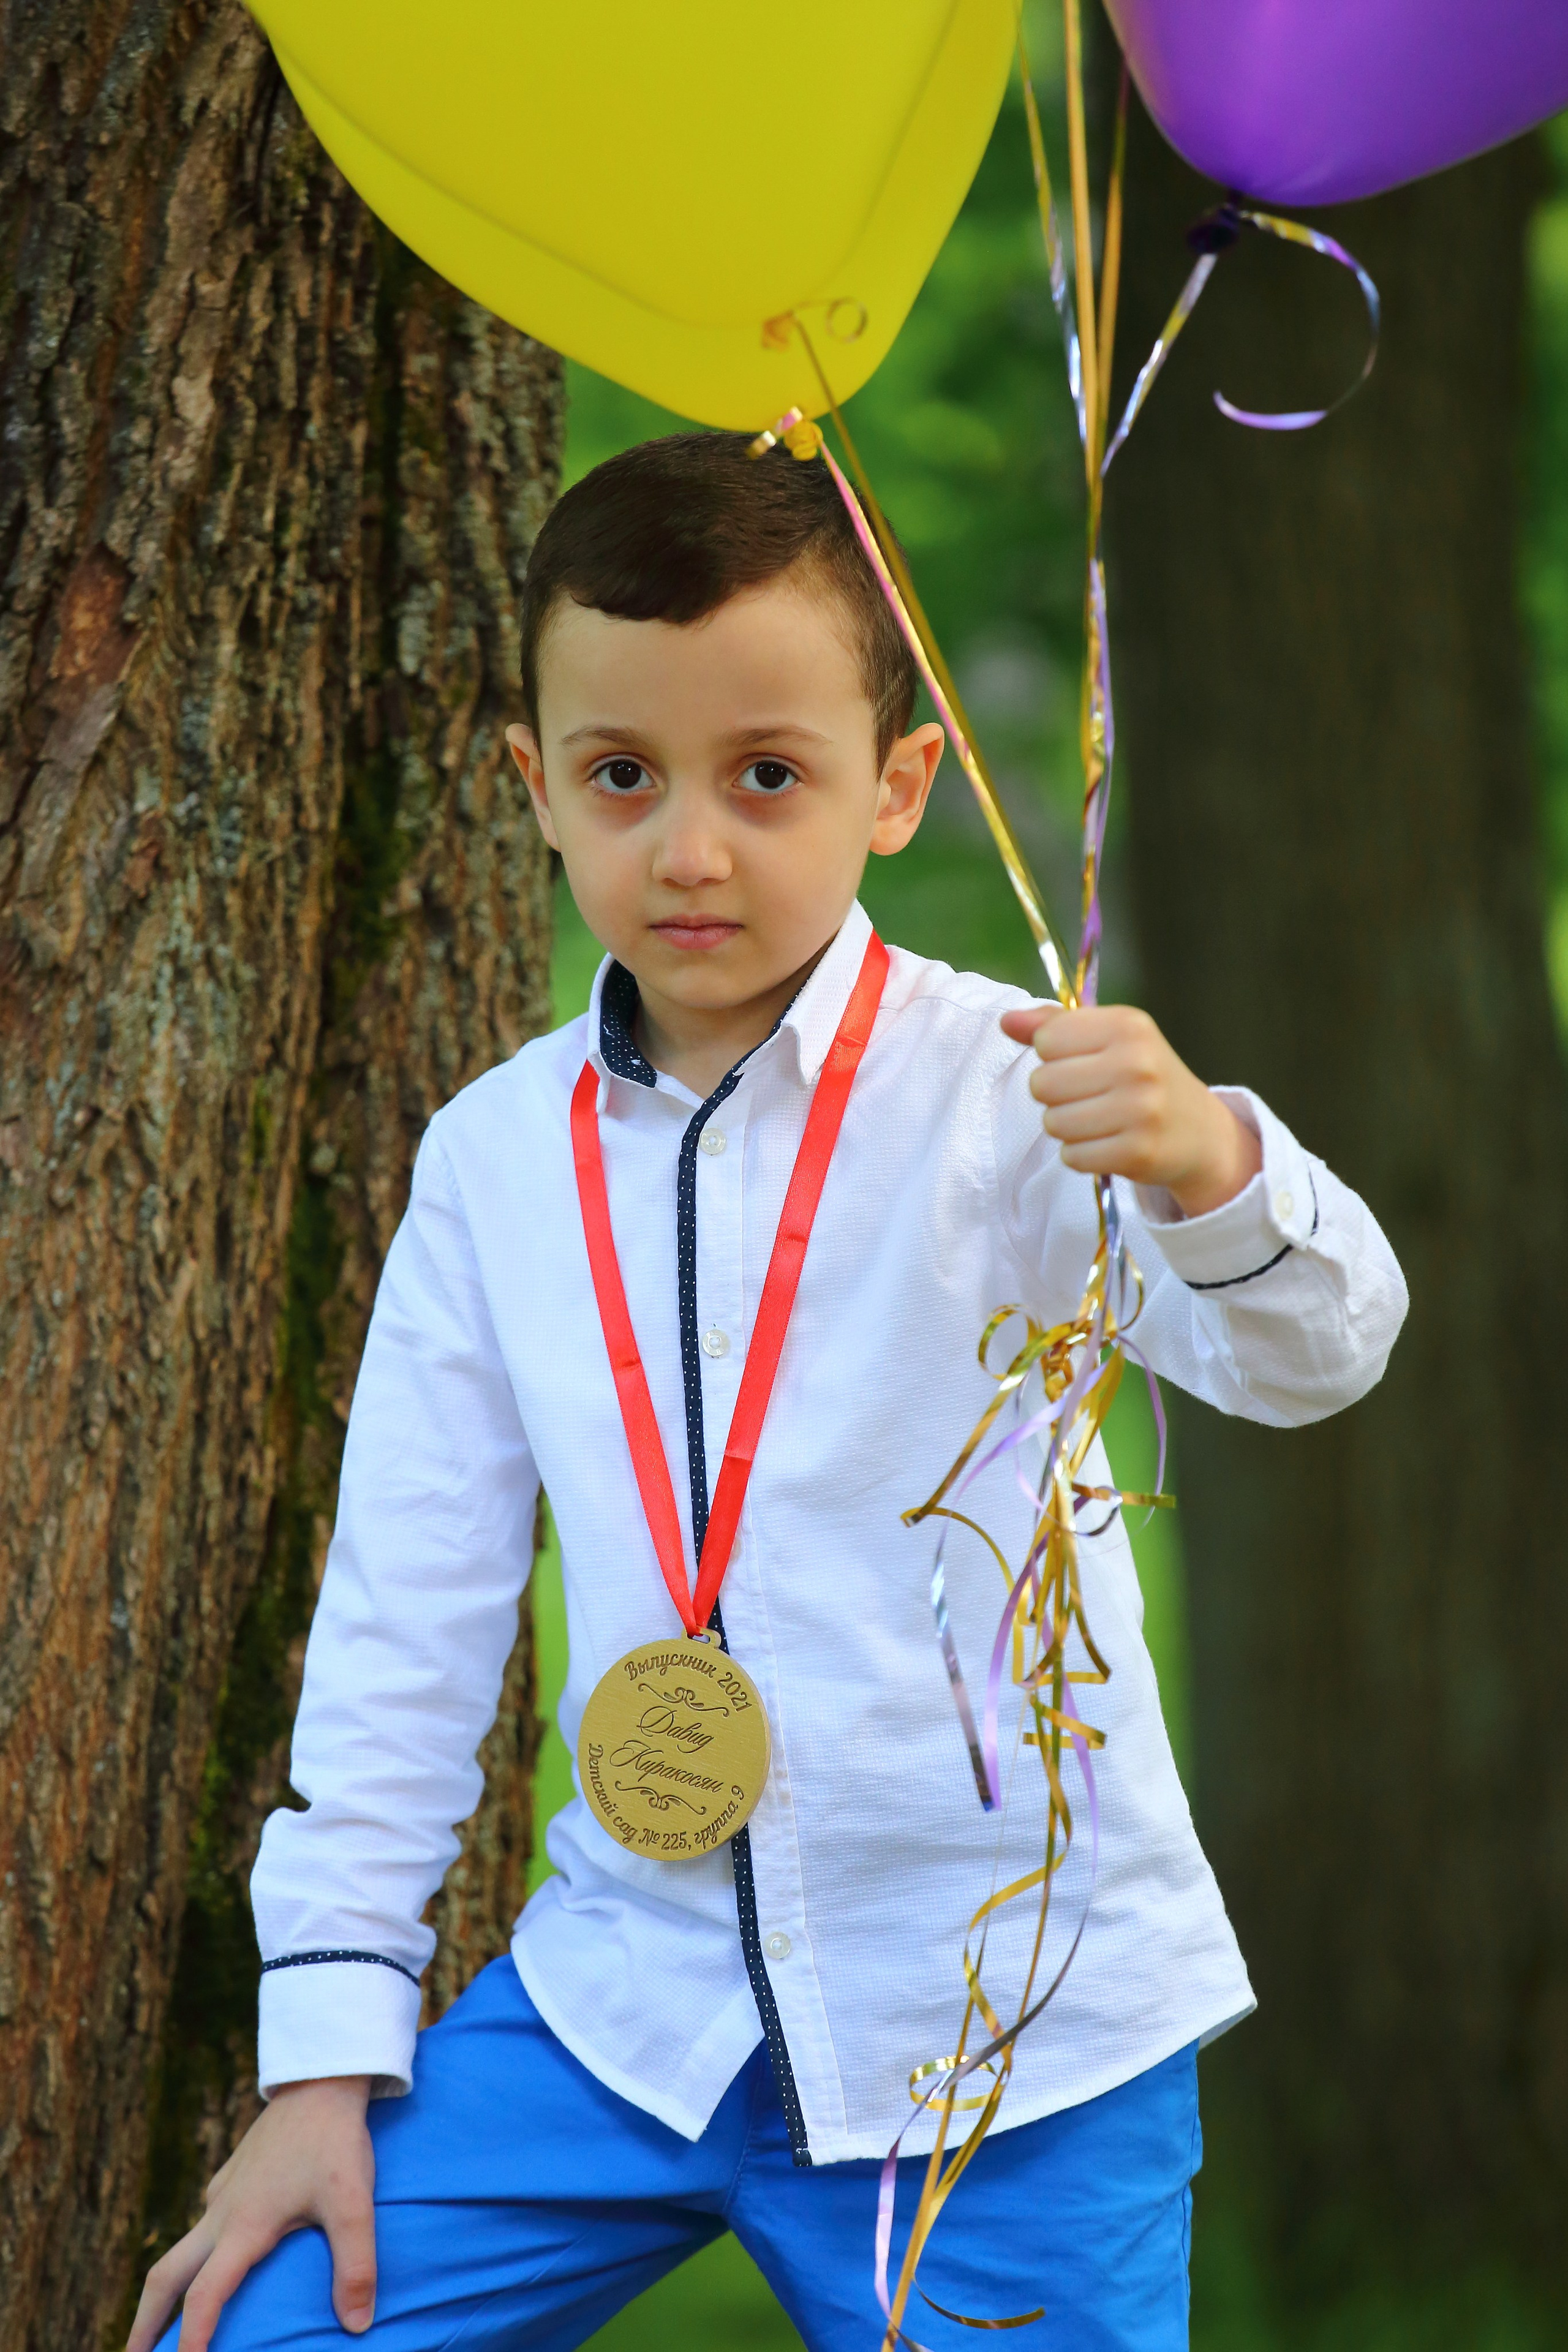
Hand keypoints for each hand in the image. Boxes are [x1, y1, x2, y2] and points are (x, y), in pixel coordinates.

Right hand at [126, 2076, 375, 2351]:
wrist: (322, 2080)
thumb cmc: (335, 2142)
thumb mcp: (354, 2203)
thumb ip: (356, 2264)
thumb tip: (358, 2324)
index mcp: (244, 2225)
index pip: (204, 2294)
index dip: (191, 2338)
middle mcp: (222, 2213)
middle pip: (164, 2277)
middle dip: (144, 2324)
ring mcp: (222, 2194)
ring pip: (179, 2251)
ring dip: (164, 2293)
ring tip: (160, 2330)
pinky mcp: (231, 2181)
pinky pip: (202, 2228)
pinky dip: (192, 2260)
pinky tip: (208, 2270)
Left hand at [999, 1002, 1261, 1217]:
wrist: (1198, 1131)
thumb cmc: (1142, 1076)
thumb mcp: (1109, 1038)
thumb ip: (1055, 1026)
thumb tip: (1006, 1022)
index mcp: (1128, 1025)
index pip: (1046, 1040)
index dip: (1053, 1054)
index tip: (1081, 1061)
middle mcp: (1137, 1063)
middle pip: (1042, 1083)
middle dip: (1055, 1094)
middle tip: (1087, 1096)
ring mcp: (1141, 1110)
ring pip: (1053, 1123)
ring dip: (1066, 1126)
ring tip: (1097, 1120)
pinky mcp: (1138, 1152)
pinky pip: (1072, 1156)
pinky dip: (1081, 1154)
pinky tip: (1107, 1142)